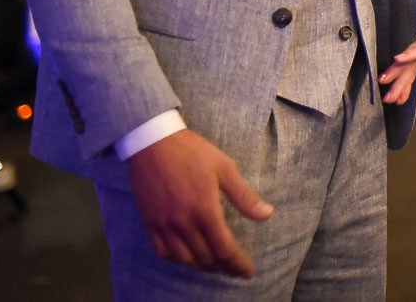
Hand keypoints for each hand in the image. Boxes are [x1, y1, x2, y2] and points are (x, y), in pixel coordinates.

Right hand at [125, 129, 273, 277]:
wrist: (153, 143)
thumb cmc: (193, 152)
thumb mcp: (225, 168)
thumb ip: (244, 196)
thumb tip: (267, 215)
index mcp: (204, 210)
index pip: (224, 248)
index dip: (238, 264)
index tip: (248, 272)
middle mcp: (182, 222)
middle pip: (205, 257)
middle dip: (222, 267)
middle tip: (234, 268)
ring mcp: (163, 224)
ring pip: (183, 259)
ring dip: (201, 266)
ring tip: (215, 264)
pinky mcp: (149, 222)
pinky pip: (162, 252)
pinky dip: (177, 259)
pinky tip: (187, 256)